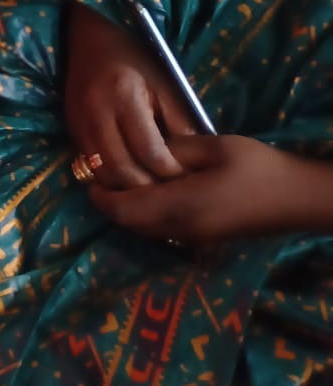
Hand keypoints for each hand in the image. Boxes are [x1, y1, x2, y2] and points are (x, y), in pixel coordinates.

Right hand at [63, 1, 196, 187]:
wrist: (85, 39)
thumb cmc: (132, 57)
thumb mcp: (164, 83)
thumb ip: (179, 121)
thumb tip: (194, 162)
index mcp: (125, 96)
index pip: (149, 150)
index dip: (170, 171)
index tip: (188, 177)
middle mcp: (97, 113)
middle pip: (123, 169)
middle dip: (149, 188)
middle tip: (171, 192)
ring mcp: (79, 124)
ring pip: (103, 174)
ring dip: (127, 188)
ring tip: (150, 190)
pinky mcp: (71, 131)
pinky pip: (90, 167)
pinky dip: (111, 179)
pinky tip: (129, 178)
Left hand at [92, 135, 332, 246]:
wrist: (298, 199)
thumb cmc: (257, 169)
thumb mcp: (213, 147)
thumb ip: (174, 149)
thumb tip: (147, 150)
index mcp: (179, 207)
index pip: (124, 209)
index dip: (101, 195)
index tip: (88, 172)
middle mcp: (181, 229)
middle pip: (130, 223)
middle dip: (110, 202)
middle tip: (100, 174)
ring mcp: (194, 237)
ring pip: (146, 229)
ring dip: (128, 209)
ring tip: (121, 178)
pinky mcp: (205, 237)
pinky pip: (162, 228)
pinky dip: (147, 213)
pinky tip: (151, 189)